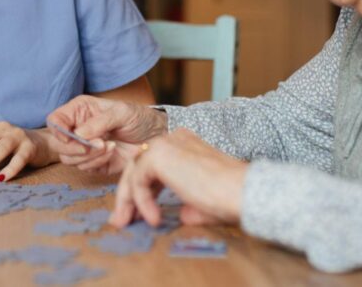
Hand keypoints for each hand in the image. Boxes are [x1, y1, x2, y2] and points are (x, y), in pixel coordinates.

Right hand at [46, 95, 166, 174]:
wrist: (155, 137)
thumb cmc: (138, 118)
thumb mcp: (120, 112)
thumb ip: (98, 122)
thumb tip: (77, 135)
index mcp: (79, 111)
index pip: (55, 120)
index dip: (57, 130)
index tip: (71, 137)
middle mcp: (78, 129)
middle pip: (58, 144)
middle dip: (76, 147)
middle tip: (97, 144)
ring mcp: (84, 147)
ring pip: (69, 159)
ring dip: (89, 156)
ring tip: (110, 146)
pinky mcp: (93, 163)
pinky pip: (84, 168)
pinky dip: (97, 162)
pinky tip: (112, 153)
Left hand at [110, 129, 246, 227]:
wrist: (240, 191)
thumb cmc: (229, 198)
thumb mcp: (203, 202)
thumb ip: (189, 205)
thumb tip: (183, 215)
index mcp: (185, 144)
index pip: (153, 164)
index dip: (142, 190)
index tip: (136, 214)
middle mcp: (174, 138)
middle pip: (138, 165)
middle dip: (127, 195)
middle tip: (121, 220)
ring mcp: (165, 144)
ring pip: (133, 171)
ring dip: (128, 200)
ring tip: (128, 222)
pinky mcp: (158, 155)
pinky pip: (138, 180)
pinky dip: (141, 200)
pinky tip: (153, 218)